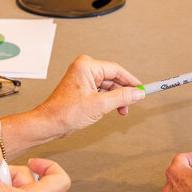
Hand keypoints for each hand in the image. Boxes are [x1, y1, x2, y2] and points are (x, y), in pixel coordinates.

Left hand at [0, 55, 144, 159]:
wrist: (49, 124)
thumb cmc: (64, 113)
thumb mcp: (100, 105)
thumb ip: (122, 97)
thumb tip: (138, 93)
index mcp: (86, 66)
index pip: (116, 70)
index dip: (131, 81)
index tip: (143, 89)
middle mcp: (84, 69)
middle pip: (113, 78)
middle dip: (124, 92)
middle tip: (134, 103)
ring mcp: (82, 79)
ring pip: (108, 86)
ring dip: (117, 99)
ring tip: (122, 110)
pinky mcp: (82, 89)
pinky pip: (101, 92)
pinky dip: (109, 101)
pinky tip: (112, 110)